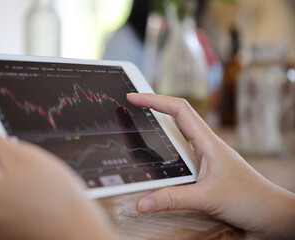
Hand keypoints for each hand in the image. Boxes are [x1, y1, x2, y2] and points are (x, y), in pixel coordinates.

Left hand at [0, 120, 118, 239]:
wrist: (78, 232)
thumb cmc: (54, 197)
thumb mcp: (21, 156)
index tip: (6, 139)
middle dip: (3, 161)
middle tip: (28, 164)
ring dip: (12, 178)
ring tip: (37, 183)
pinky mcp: (7, 231)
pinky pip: (6, 203)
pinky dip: (19, 196)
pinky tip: (37, 197)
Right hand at [127, 93, 294, 239]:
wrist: (270, 211)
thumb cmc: (248, 199)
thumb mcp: (206, 198)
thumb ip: (172, 199)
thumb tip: (142, 202)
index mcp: (208, 142)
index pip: (179, 110)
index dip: (155, 100)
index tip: (135, 97)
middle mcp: (205, 144)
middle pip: (176, 115)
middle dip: (153, 106)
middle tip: (131, 106)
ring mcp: (205, 154)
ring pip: (178, 132)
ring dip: (159, 125)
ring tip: (138, 123)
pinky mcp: (204, 165)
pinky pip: (181, 149)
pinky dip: (165, 145)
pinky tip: (156, 154)